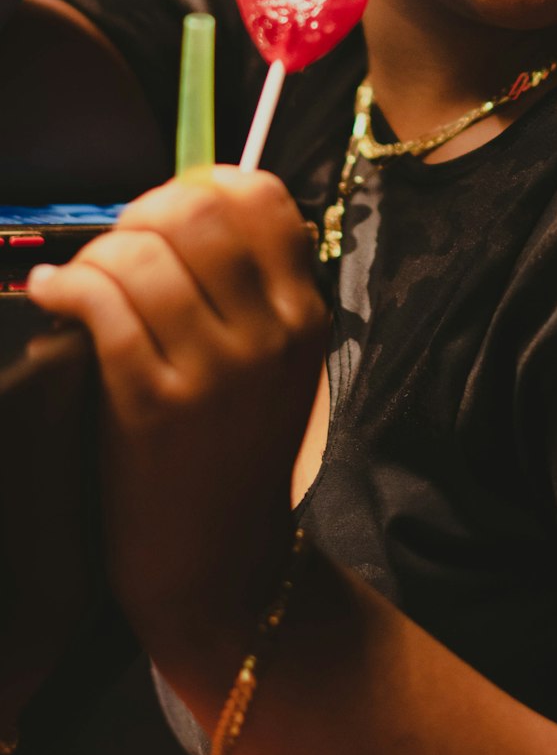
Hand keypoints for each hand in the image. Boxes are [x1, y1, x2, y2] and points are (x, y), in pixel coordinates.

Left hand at [24, 168, 327, 660]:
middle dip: (141, 214)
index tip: (164, 213)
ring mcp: (216, 371)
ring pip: (143, 255)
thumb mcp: (276, 367)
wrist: (221, 568)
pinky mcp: (155, 406)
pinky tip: (52, 296)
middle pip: (197, 211)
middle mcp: (271, 335)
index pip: (262, 198)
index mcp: (307, 315)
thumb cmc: (234, 455)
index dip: (200, 185)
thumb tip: (180, 203)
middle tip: (116, 246)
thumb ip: (249, 290)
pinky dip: (66, 286)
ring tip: (79, 279)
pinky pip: (104, 305)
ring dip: (96, 255)